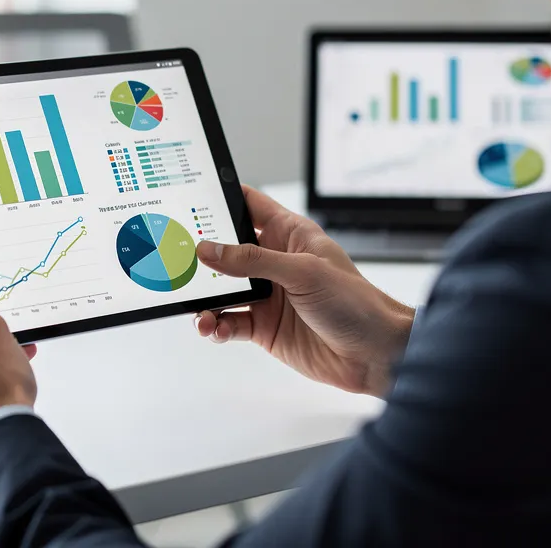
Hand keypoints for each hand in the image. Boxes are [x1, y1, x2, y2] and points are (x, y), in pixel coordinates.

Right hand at [195, 186, 414, 397]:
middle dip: (200, 253)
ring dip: (203, 296)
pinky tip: (212, 327)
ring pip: (221, 289)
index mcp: (288, 234)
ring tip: (194, 305)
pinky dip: (215, 325)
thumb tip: (209, 249)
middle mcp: (274, 261)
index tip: (187, 195)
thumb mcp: (303, 272)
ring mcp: (267, 295)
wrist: (376, 355)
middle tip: (174, 256)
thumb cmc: (355, 303)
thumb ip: (253, 260)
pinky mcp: (264, 326)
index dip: (220, 197)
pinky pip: (229, 321)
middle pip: (225, 249)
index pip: (248, 204)